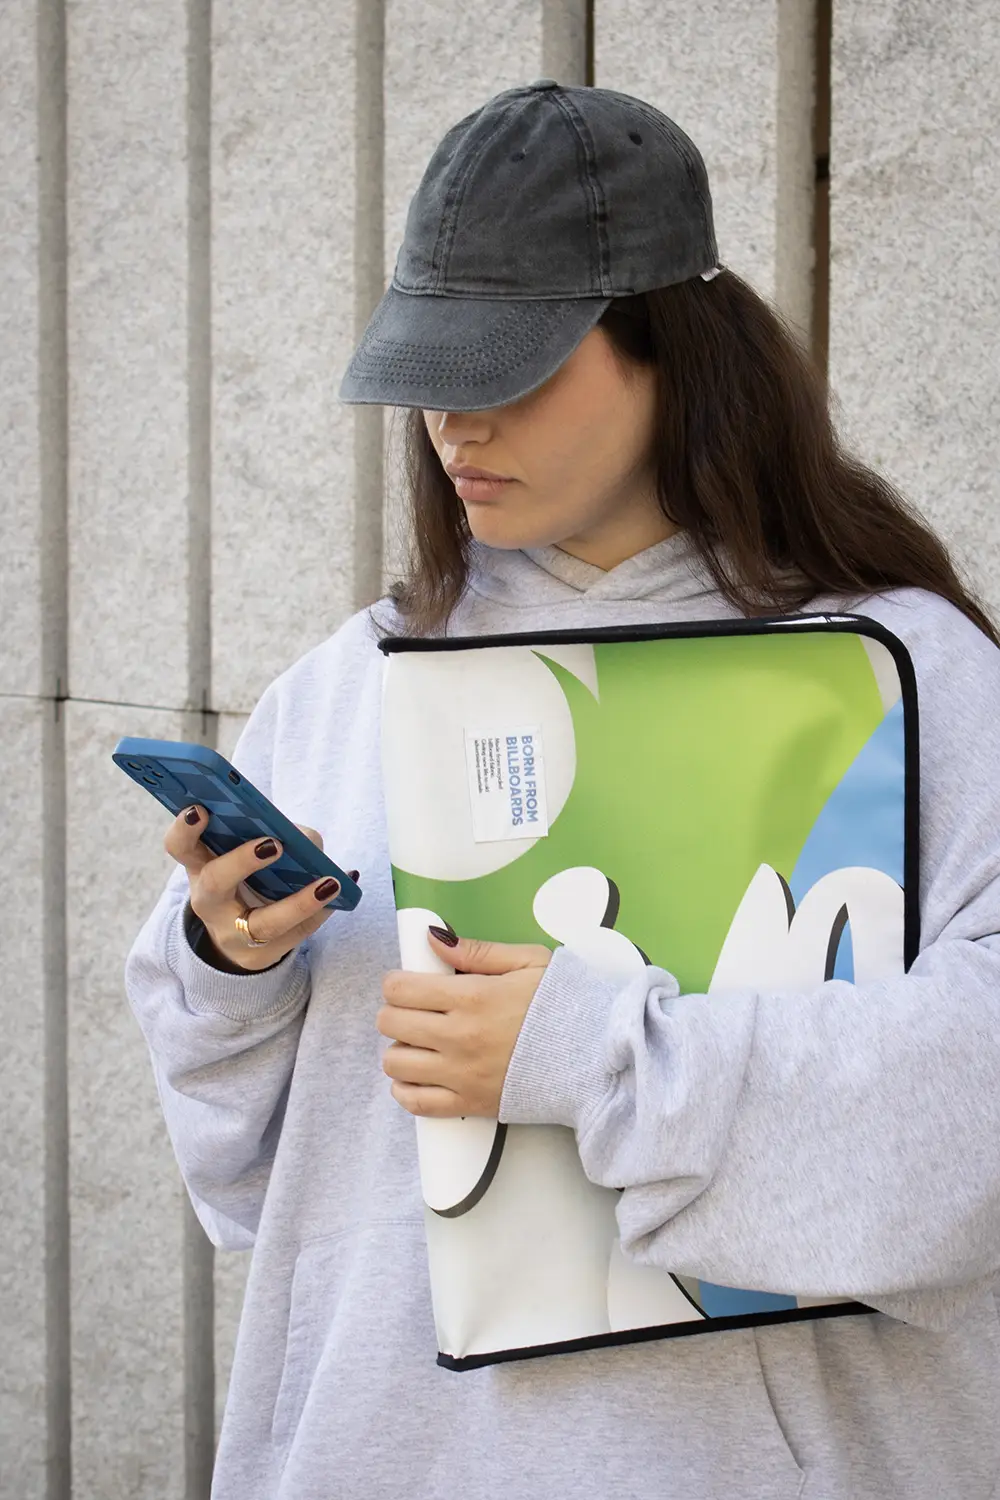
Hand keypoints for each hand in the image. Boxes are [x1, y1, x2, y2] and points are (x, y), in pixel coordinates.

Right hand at [164, 805, 354, 972]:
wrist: (239, 937)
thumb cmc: (243, 878)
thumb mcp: (238, 855)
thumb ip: (262, 834)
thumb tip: (303, 838)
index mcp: (199, 866)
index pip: (179, 846)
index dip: (185, 829)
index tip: (202, 809)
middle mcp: (209, 901)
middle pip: (214, 884)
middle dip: (241, 862)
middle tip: (274, 844)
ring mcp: (234, 934)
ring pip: (264, 924)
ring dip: (300, 902)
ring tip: (329, 882)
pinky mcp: (263, 954)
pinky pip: (297, 935)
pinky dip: (323, 911)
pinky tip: (345, 890)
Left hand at [378, 929, 551, 1116]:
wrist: (594, 1058)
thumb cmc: (565, 1005)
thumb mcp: (529, 961)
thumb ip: (477, 950)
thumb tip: (434, 939)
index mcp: (472, 997)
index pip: (400, 989)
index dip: (397, 982)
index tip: (407, 984)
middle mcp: (459, 1037)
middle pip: (390, 1023)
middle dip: (396, 1011)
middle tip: (416, 1010)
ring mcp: (461, 1075)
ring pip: (394, 1063)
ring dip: (401, 1049)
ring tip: (421, 1042)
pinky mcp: (468, 1105)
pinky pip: (414, 1103)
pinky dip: (406, 1088)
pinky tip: (421, 1074)